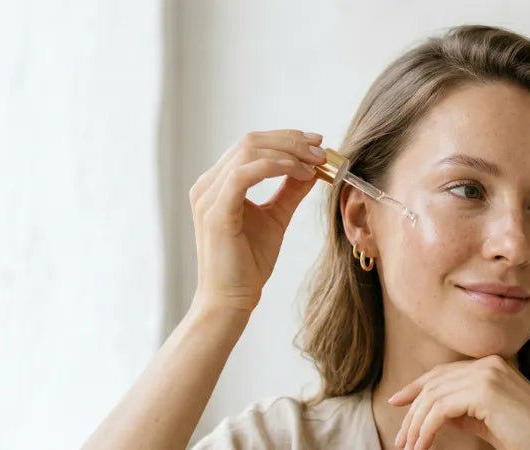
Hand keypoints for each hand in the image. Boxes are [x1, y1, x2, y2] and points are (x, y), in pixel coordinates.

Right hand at [188, 129, 325, 312]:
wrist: (231, 299)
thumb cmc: (248, 264)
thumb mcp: (276, 217)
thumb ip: (290, 191)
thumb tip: (313, 169)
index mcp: (217, 183)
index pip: (251, 144)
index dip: (285, 138)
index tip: (317, 142)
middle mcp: (208, 184)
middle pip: (250, 141)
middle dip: (290, 140)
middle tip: (321, 149)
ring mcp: (208, 196)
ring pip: (249, 151)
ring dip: (288, 152)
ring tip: (315, 163)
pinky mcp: (216, 211)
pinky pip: (245, 174)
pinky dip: (275, 167)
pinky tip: (299, 173)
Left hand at [388, 355, 529, 449]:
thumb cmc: (527, 439)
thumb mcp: (488, 420)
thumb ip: (464, 411)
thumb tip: (435, 411)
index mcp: (492, 365)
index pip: (443, 372)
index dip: (416, 386)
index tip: (397, 402)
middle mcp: (488, 363)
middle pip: (434, 383)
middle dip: (412, 411)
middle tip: (400, 438)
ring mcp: (486, 374)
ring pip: (433, 397)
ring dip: (416, 425)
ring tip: (410, 448)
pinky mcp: (483, 391)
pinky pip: (440, 410)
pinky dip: (426, 430)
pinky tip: (422, 446)